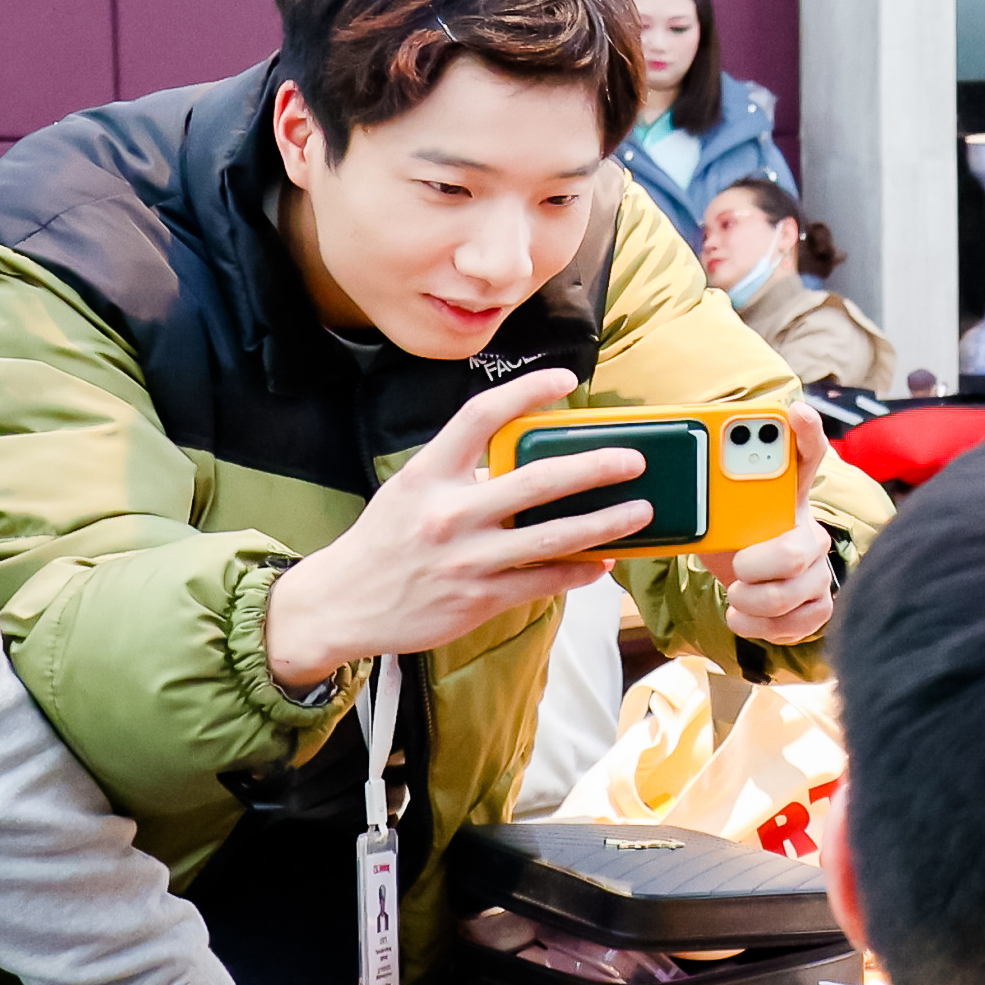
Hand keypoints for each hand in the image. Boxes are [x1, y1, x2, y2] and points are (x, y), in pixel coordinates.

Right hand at [262, 372, 642, 687]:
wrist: (342, 604)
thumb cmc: (385, 542)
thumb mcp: (410, 492)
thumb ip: (462, 473)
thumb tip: (526, 459)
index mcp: (428, 475)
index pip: (482, 416)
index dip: (527, 392)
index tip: (566, 379)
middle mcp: (448, 513)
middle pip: (535, 479)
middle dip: (594, 467)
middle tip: (632, 459)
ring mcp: (466, 558)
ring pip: (553, 536)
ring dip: (605, 523)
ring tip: (642, 512)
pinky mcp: (478, 598)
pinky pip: (543, 581)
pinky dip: (580, 570)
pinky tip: (603, 562)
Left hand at [693, 403, 837, 642]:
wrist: (743, 582)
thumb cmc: (729, 538)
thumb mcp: (712, 513)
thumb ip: (701, 494)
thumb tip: (663, 478)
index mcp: (785, 495)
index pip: (806, 452)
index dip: (805, 431)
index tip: (792, 411)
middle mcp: (809, 527)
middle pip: (799, 545)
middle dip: (760, 563)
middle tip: (738, 566)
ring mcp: (819, 566)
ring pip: (799, 587)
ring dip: (755, 600)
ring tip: (735, 596)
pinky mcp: (819, 602)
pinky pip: (805, 619)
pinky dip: (766, 626)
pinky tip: (743, 617)